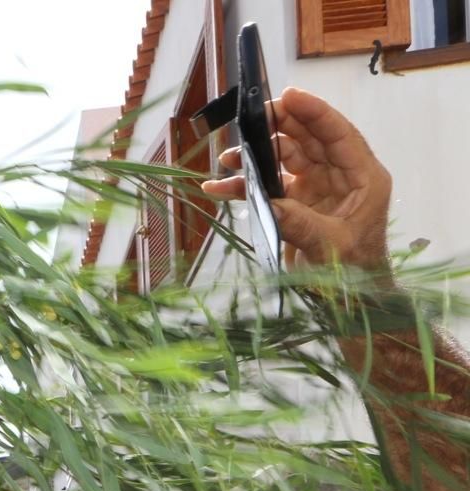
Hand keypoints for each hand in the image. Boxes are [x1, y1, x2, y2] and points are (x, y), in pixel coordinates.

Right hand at [201, 87, 391, 271]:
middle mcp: (340, 177)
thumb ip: (299, 223)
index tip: (288, 95)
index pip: (339, 134)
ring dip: (257, 156)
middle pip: (308, 139)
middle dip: (278, 126)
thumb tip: (268, 204)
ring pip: (285, 158)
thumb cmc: (354, 272)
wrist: (350, 300)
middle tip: (249, 118)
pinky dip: (245, 187)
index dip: (314, 112)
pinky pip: (268, 187)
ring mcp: (316, 189)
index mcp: (363, 178)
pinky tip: (220, 188)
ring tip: (229, 158)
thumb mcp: (330, 247)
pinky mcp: (296, 205)